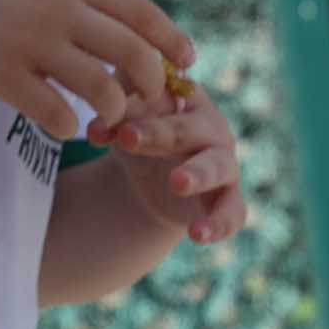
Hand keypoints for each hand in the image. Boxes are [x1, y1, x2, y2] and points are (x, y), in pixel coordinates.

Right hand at [0, 0, 193, 143]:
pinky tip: (62, 126)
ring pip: (104, 91)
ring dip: (114, 114)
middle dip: (152, 87)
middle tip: (147, 103)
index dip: (173, 41)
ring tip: (104, 121)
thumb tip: (116, 15)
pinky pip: (57, 115)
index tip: (187, 63)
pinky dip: (69, 128)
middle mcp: (59, 8)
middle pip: (135, 56)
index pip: (142, 12)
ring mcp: (30, 42)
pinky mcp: (0, 75)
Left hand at [109, 86, 248, 244]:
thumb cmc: (142, 138)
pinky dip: (218, 224)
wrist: (154, 183)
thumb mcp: (123, 124)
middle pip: (190, 128)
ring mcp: (225, 164)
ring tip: (177, 184)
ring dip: (198, 174)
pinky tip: (197, 234)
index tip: (100, 122)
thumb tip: (96, 129)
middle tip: (127, 138)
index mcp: (188, 99)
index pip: (166, 94)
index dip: (136, 104)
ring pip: (217, 167)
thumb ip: (113, 118)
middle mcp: (213, 128)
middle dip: (160, 133)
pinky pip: (231, 214)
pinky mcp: (229, 200)